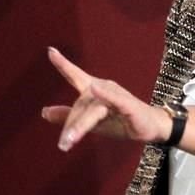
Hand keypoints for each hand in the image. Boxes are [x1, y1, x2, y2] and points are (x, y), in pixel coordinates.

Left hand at [42, 47, 169, 150]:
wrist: (151, 128)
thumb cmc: (122, 122)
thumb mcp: (93, 122)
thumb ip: (70, 117)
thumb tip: (43, 112)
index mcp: (95, 91)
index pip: (76, 77)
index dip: (63, 65)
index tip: (51, 51)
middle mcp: (105, 88)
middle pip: (81, 106)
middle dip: (72, 126)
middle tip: (63, 144)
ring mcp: (118, 96)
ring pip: (93, 111)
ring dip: (80, 126)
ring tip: (68, 141)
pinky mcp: (130, 105)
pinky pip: (116, 100)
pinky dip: (106, 94)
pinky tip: (96, 88)